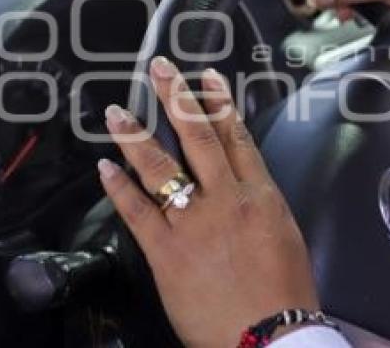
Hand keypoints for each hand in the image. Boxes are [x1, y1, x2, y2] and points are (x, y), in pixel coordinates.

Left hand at [98, 57, 317, 347]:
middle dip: (178, 98)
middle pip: (198, 136)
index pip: (236, 136)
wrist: (270, 335)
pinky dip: (119, 186)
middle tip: (161, 69)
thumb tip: (239, 182)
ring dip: (136, 135)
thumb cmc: (284, 291)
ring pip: (161, 166)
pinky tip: (105, 166)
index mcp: (258, 194)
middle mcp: (224, 199)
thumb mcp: (283, 234)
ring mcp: (193, 223)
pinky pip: (136, 211)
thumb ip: (258, 202)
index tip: (206, 77)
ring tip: (116, 112)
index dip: (220, 102)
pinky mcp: (166, 251)